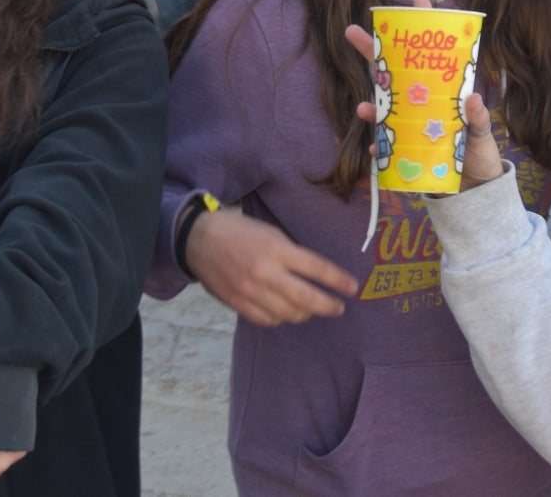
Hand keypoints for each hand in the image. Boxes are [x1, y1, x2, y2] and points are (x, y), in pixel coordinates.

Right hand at [185, 207, 358, 325]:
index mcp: (277, 248)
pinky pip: (267, 320)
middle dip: (328, 305)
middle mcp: (265, 272)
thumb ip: (291, 254)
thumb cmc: (239, 231)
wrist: (198, 239)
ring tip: (311, 308)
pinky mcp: (237, 304)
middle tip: (338, 307)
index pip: (317, 268)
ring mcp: (250, 291)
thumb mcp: (270, 232)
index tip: (352, 288)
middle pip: (306, 298)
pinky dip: (281, 318)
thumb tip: (315, 276)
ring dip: (305, 313)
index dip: (338, 280)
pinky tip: (285, 311)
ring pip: (288, 313)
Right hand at [345, 0, 502, 190]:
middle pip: (393, 72)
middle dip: (372, 52)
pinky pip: (386, 146)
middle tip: (353, 33)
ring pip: (382, 107)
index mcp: (441, 91)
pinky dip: (379, 148)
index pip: (429, 54)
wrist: (475, 190)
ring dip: (369, 105)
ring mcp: (409, 124)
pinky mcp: (404, 149)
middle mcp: (420, 102)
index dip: (421, 27)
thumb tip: (473, 98)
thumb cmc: (479, 153)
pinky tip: (375, 149)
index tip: (416, 0)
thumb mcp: (482, 134)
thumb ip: (478, 118)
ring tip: (362, 107)